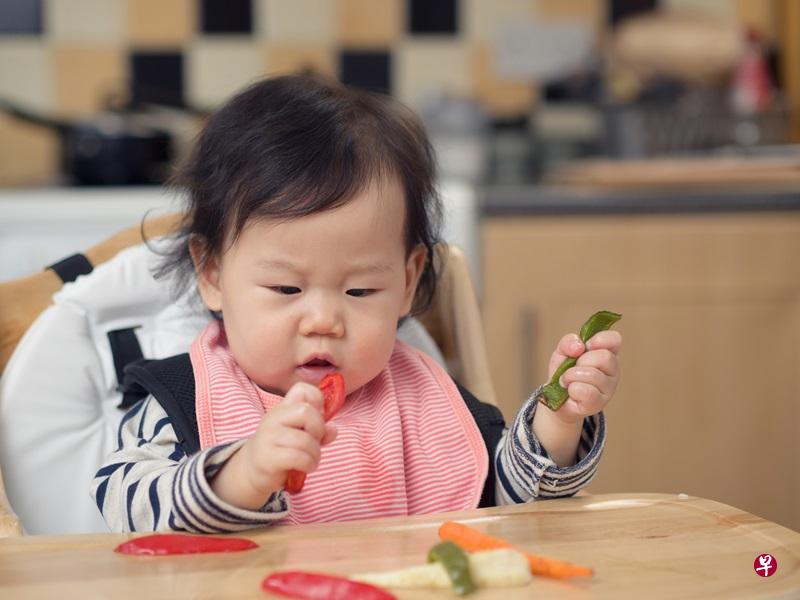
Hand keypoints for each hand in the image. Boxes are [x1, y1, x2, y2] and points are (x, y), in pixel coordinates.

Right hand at [213, 382, 337, 508]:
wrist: (251, 470)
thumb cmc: (280, 448)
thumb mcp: (298, 434)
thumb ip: (317, 429)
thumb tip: (333, 430)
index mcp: (283, 408)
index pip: (302, 389)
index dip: (317, 401)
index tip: (318, 418)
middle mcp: (273, 418)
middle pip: (306, 411)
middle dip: (318, 429)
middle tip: (315, 441)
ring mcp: (268, 437)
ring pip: (305, 439)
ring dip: (315, 453)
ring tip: (312, 459)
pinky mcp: (268, 458)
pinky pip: (298, 457)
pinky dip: (309, 464)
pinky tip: (306, 467)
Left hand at [545, 329, 621, 424]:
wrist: (555, 398)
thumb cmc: (564, 372)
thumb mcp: (562, 352)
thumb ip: (568, 342)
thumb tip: (579, 346)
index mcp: (607, 352)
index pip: (615, 339)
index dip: (600, 340)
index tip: (586, 346)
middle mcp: (612, 370)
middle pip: (604, 357)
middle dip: (582, 361)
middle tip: (572, 368)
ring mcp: (608, 388)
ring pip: (594, 375)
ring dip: (572, 376)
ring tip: (567, 380)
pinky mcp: (599, 403)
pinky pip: (587, 392)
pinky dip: (573, 389)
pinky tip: (571, 391)